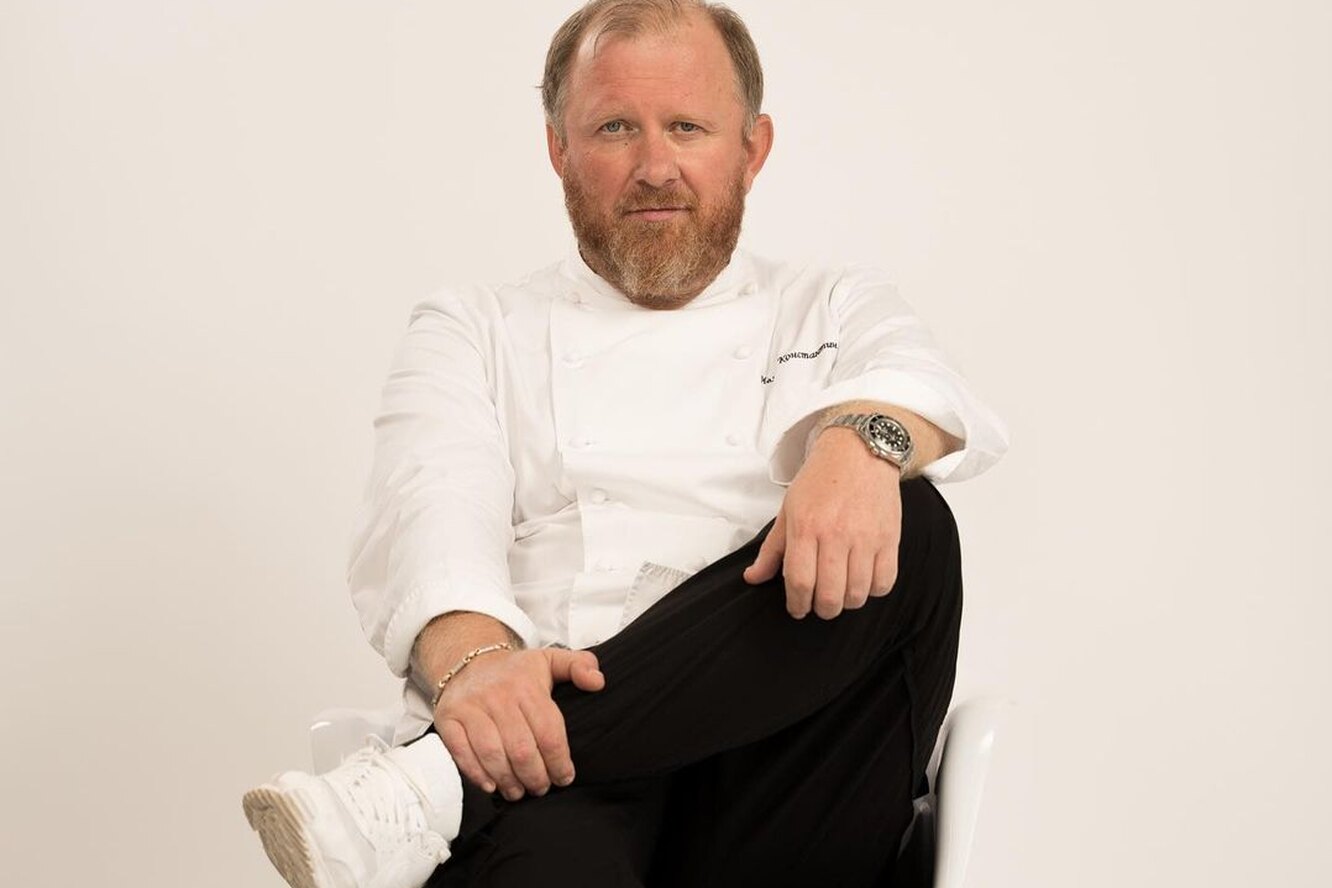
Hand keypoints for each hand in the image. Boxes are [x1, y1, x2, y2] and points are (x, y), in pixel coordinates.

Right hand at [433, 647, 604, 799]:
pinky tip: (491, 785)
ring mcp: (471, 707)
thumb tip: (598, 682)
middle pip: (521, 749)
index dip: (559, 762)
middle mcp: (498, 696)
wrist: (467, 659)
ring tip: (519, 792)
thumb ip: (579, 666)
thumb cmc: (515, 671)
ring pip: (492, 754)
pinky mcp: (448, 718)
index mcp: (527, 685)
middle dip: (536, 777)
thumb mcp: (550, 659)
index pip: (548, 732)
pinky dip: (476, 773)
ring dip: (508, 780)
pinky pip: (461, 752)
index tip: (565, 777)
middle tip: (541, 788)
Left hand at [743, 428, 902, 618]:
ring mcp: (866, 538)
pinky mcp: (890, 539)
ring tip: (841, 594)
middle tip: (819, 606)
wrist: (859, 452)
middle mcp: (836, 535)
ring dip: (847, 603)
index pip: (799, 582)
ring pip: (857, 594)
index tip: (797, 609)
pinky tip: (863, 583)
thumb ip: (772, 549)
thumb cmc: (821, 480)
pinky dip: (873, 591)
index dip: (797, 604)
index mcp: (806, 528)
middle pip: (829, 595)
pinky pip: (884, 582)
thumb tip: (754, 577)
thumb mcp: (788, 510)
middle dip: (821, 610)